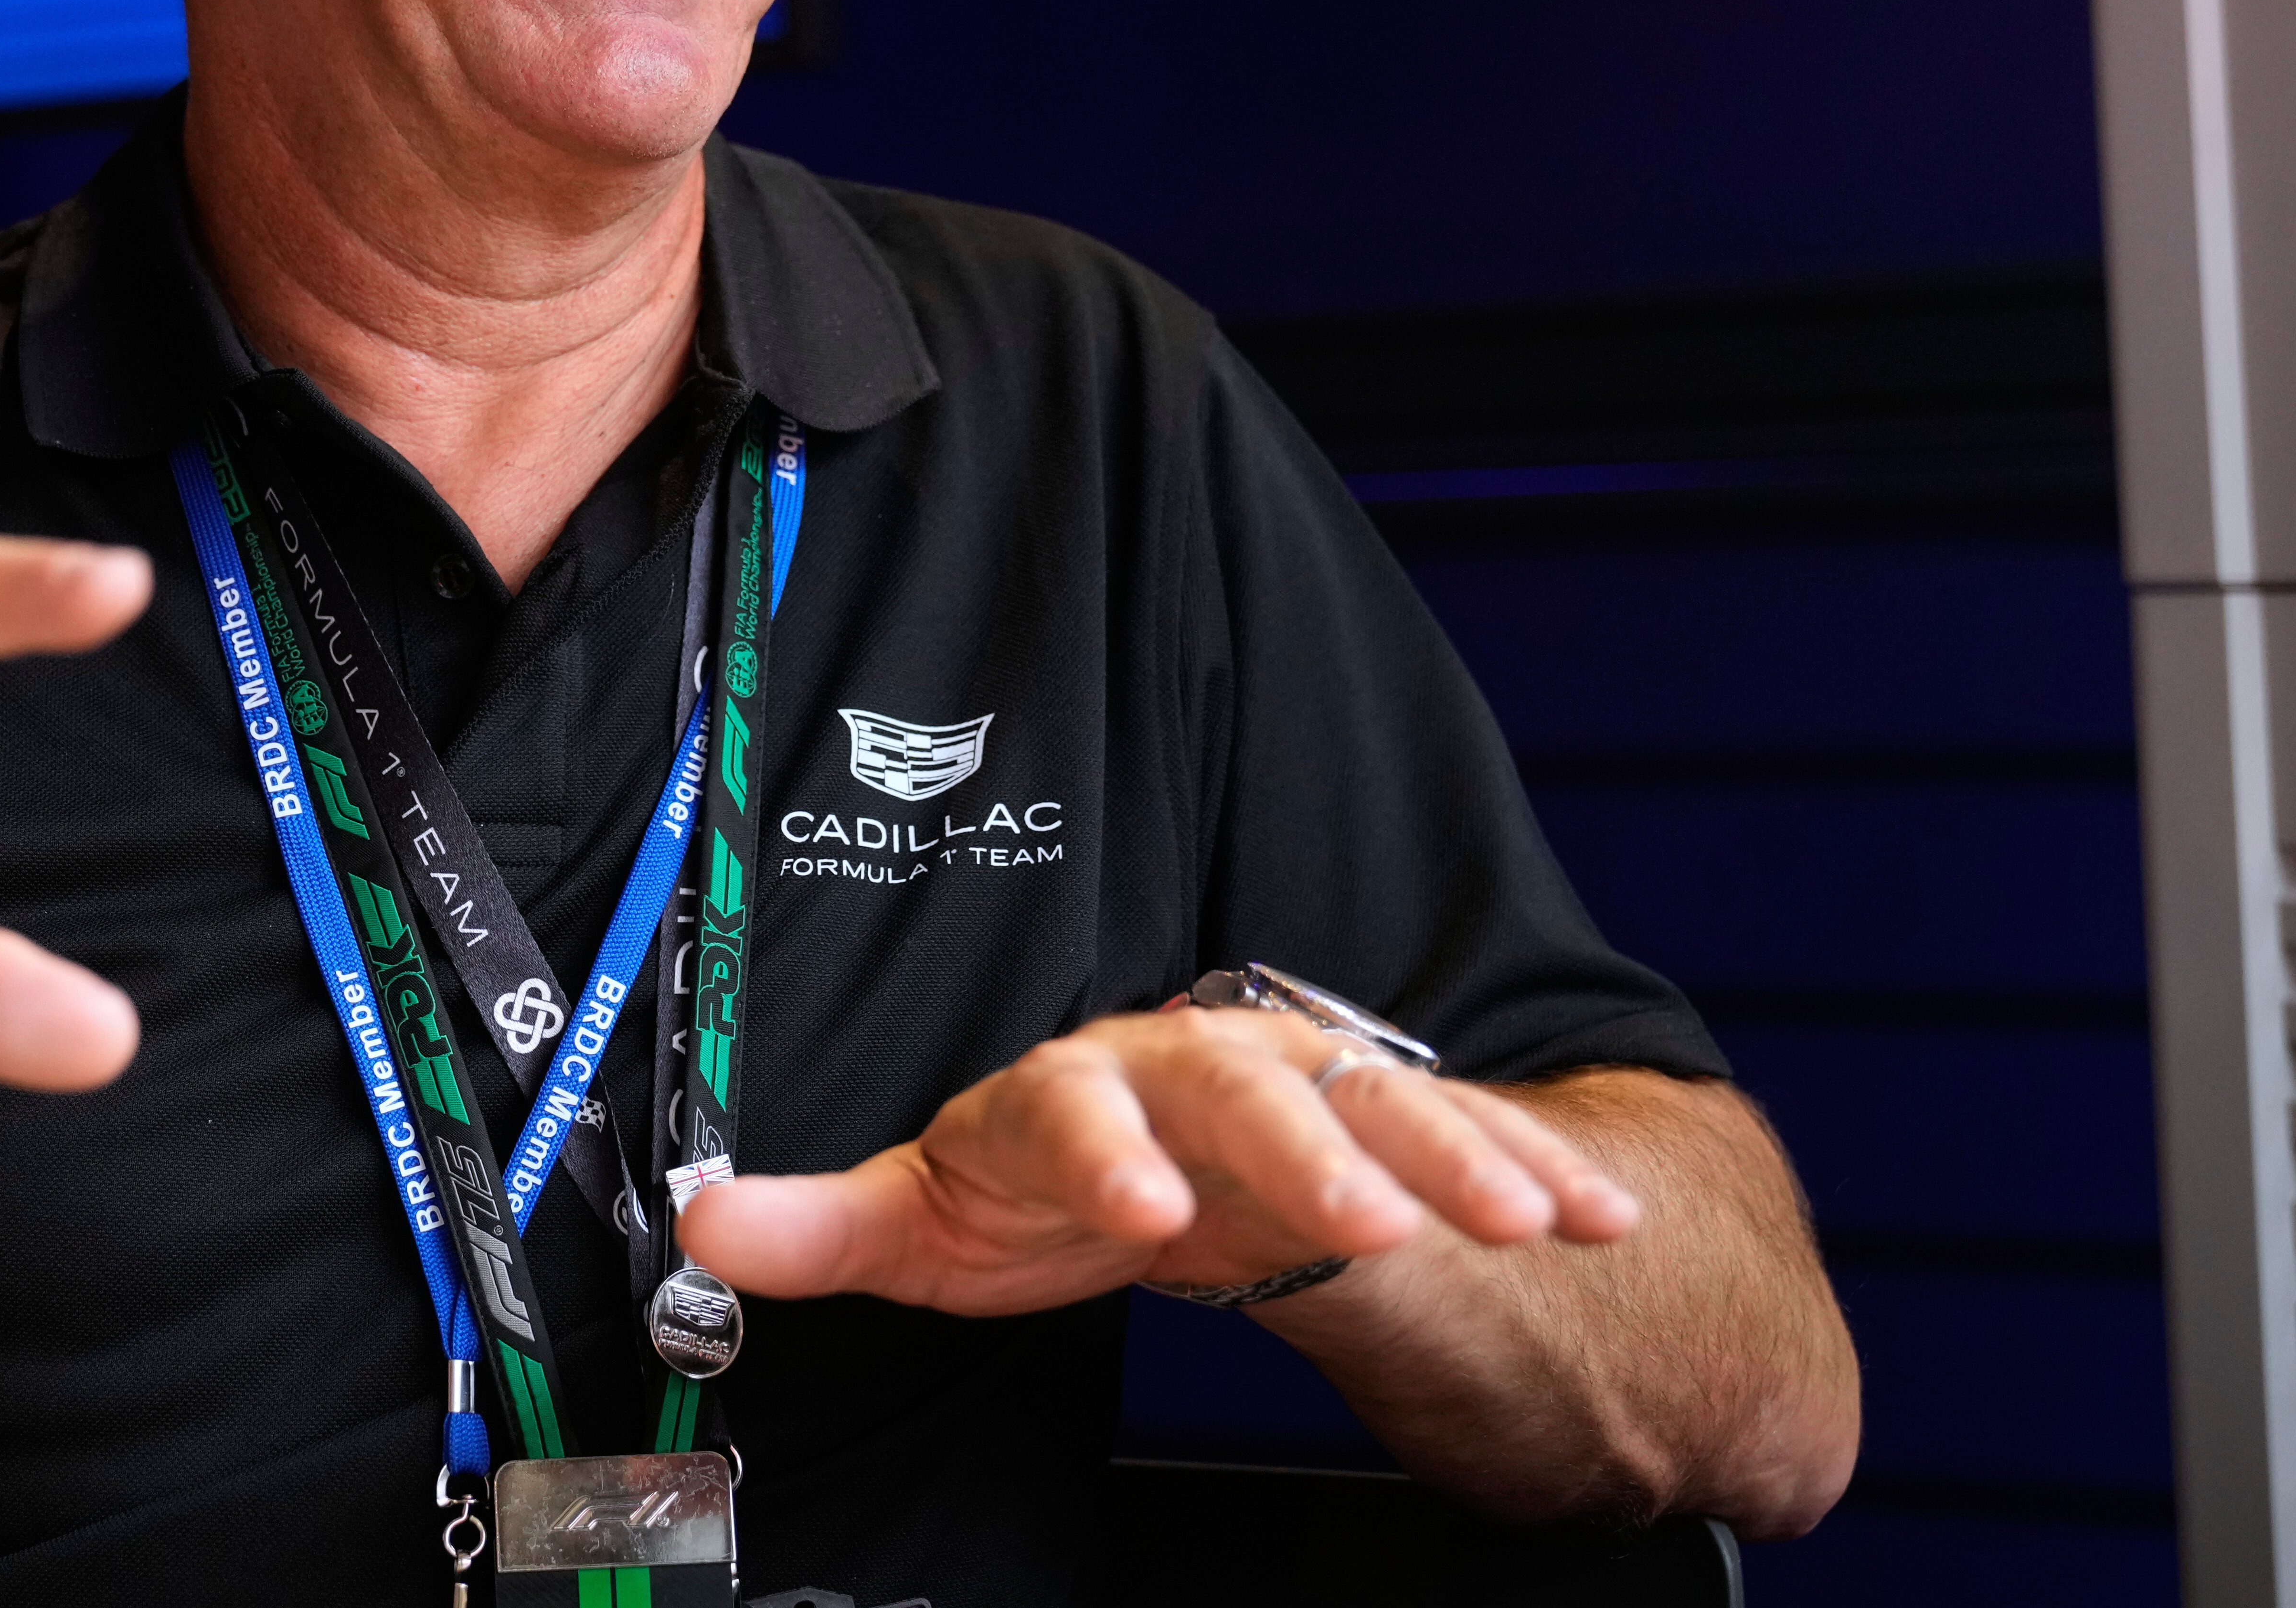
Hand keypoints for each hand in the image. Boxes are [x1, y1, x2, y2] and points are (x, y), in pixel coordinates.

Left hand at [678, 1003, 1640, 1314]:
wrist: (1166, 1146)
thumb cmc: (1043, 1177)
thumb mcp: (930, 1208)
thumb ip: (823, 1223)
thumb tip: (701, 1227)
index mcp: (1081, 1085)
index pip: (1079, 1102)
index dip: (1107, 1152)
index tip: (1143, 1208)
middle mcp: (1200, 1068)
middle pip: (1255, 1094)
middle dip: (1317, 1156)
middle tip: (1368, 1223)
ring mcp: (1308, 1091)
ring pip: (1385, 1106)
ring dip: (1454, 1159)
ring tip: (1523, 1220)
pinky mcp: (1392, 1130)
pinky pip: (1475, 1141)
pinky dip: (1540, 1174)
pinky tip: (1594, 1219)